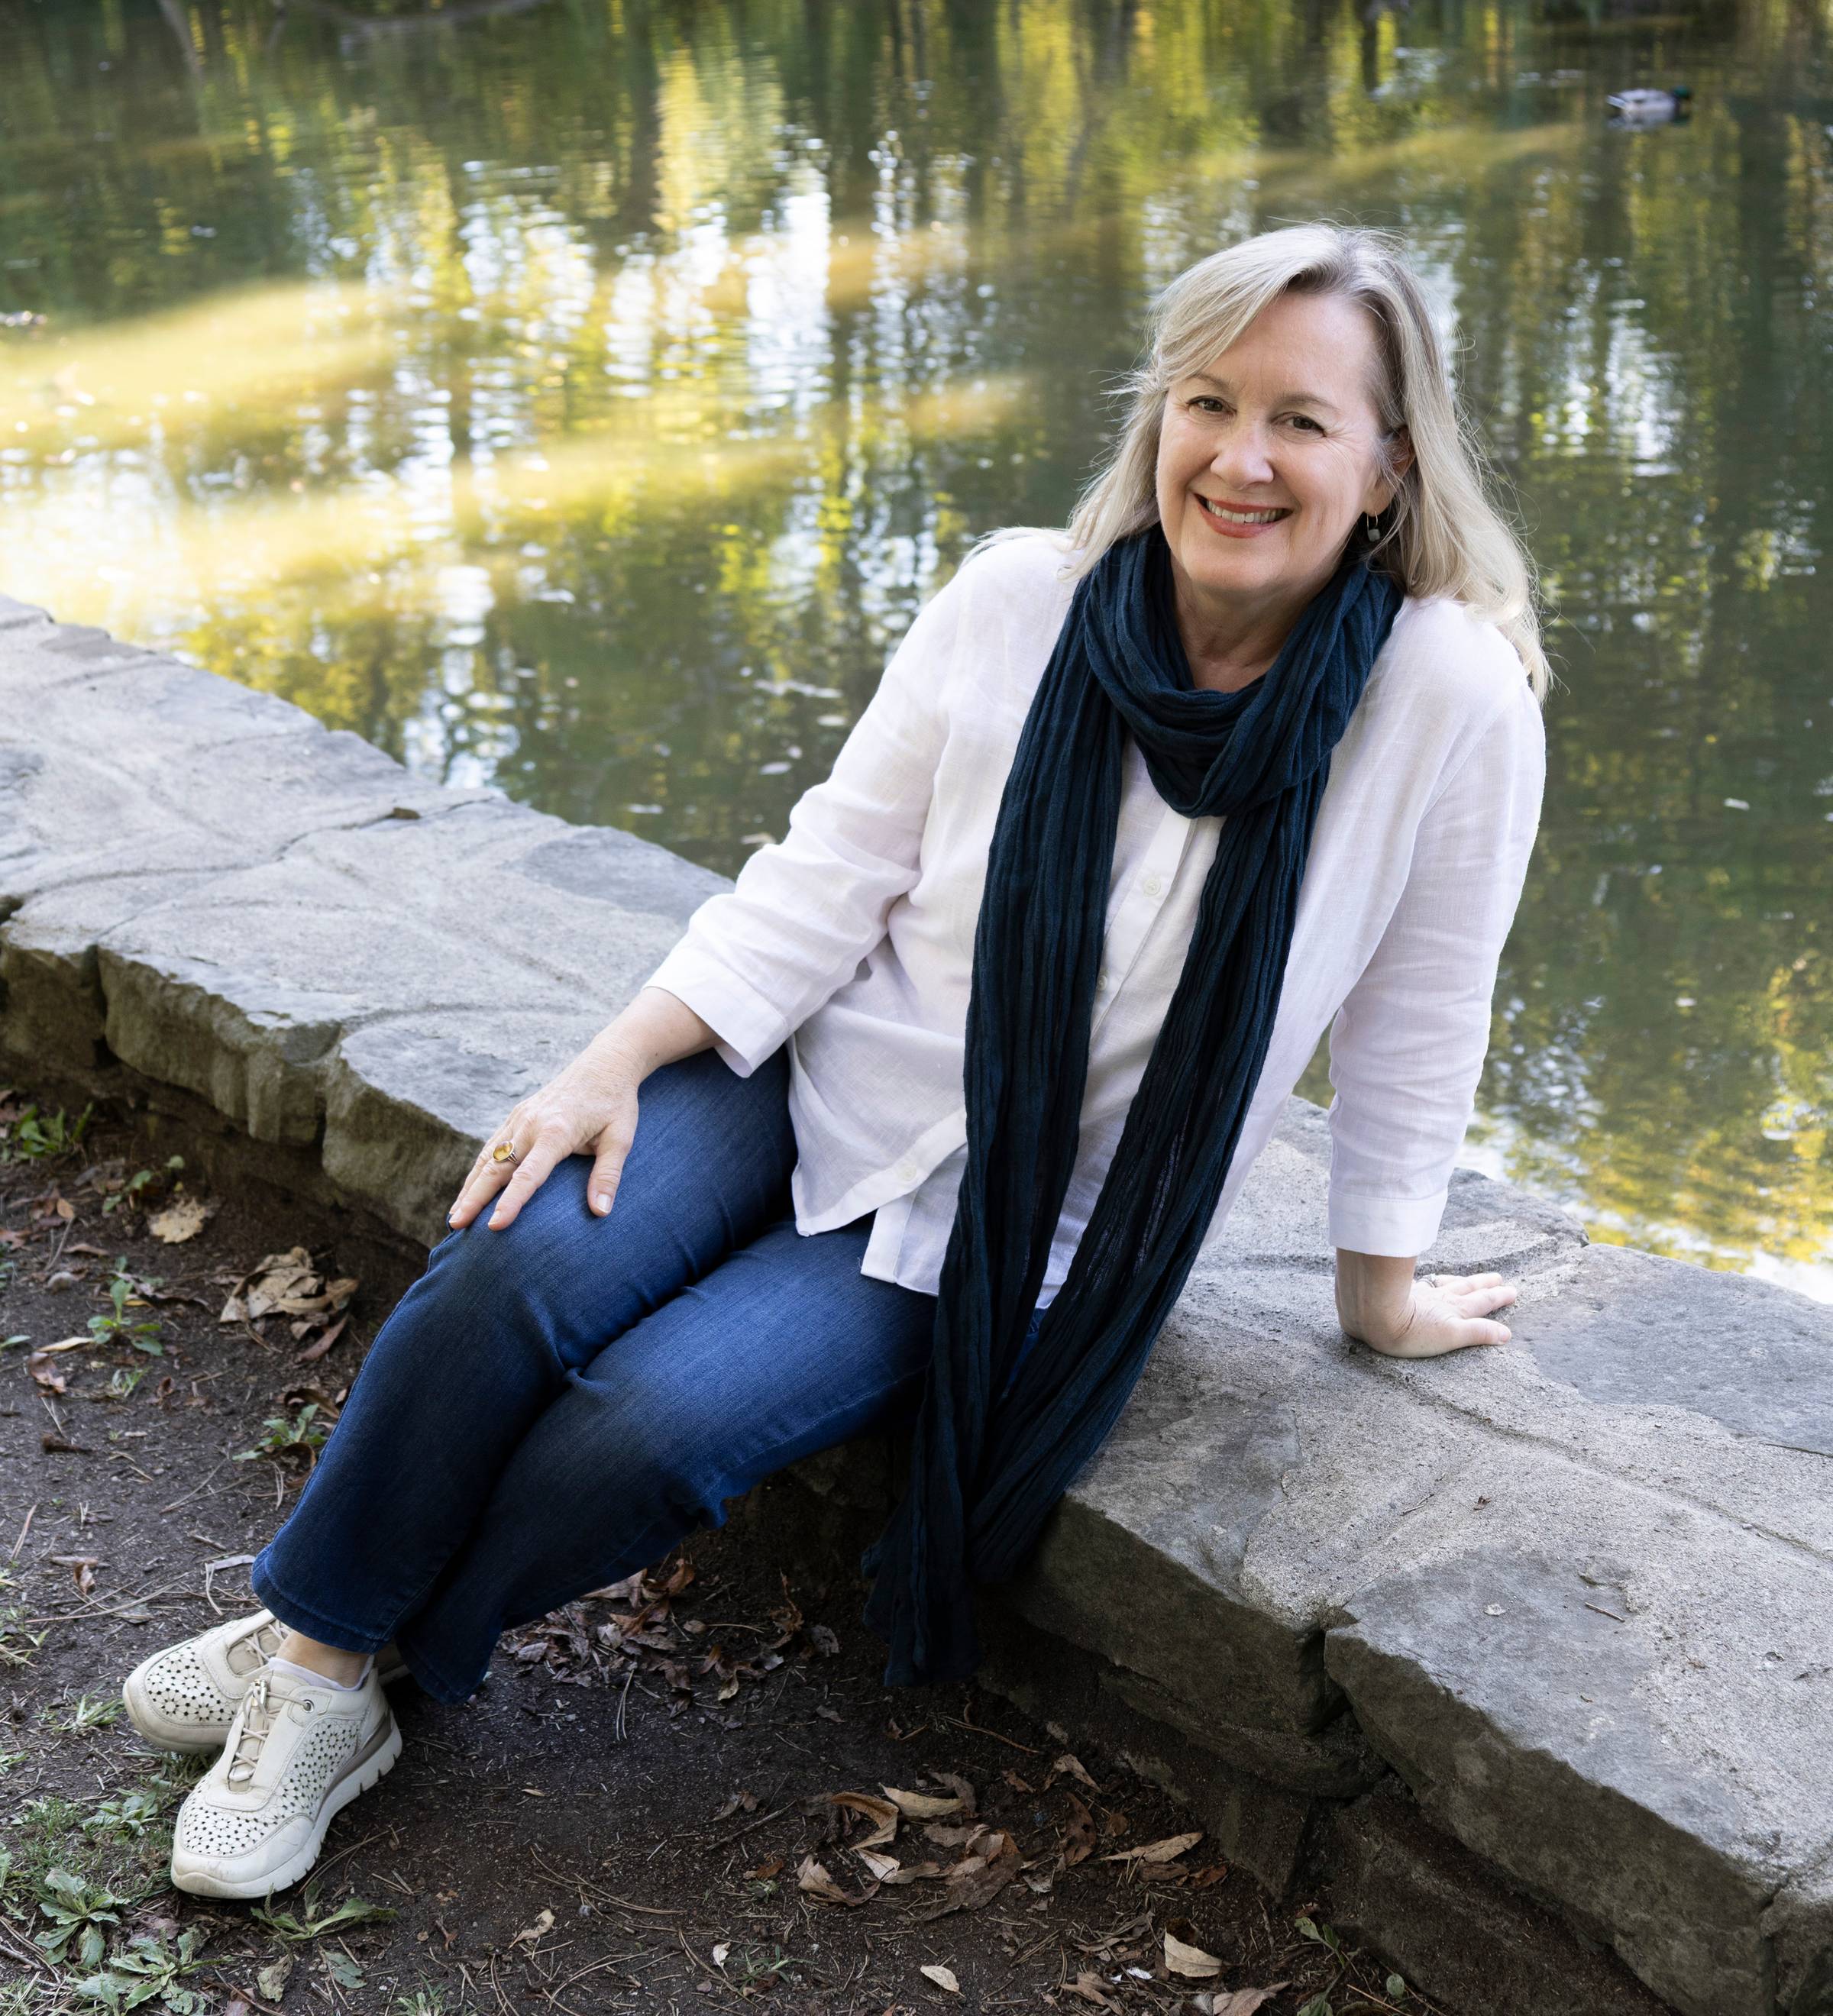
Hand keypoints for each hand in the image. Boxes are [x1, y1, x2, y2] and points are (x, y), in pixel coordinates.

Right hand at [447, 1045, 642, 1232]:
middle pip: (496, 1167)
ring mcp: (520, 1118)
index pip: (528, 1174)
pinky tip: (469, 1189)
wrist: (604, 1065)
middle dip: (474, 1198)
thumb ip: (608, 1175)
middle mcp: (531, 1124)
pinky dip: (477, 1169)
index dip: (511, 1202)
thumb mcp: (621, 1138)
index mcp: (556, 1132)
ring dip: (469, 1186)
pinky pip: (492, 1145)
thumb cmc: (615, 1104)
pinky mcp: (517, 1115)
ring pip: (487, 1157)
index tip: (494, 1226)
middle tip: (456, 1226)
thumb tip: (601, 1212)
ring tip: (455, 1216)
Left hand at [1335, 1251, 1515, 1358]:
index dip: (1498, 1297)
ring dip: (1463, 1281)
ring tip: (1472, 1279)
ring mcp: (1421, 1294)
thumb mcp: (1450, 1336)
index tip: (1512, 1291)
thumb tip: (1506, 1334)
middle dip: (1485, 1285)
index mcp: (1454, 1310)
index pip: (1481, 1302)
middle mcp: (1440, 1299)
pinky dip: (1434, 1281)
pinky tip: (1429, 1282)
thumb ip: (1478, 1333)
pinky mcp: (1402, 1293)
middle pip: (1467, 1289)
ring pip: (1448, 1284)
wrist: (1370, 1313)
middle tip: (1499, 1278)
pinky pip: (1425, 1283)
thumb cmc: (1410, 1331)